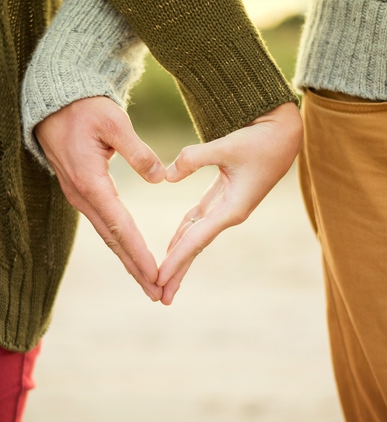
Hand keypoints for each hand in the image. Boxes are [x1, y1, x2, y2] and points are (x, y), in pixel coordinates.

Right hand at [35, 96, 164, 300]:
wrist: (54, 105)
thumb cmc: (84, 109)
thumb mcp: (113, 122)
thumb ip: (137, 151)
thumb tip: (160, 178)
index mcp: (91, 182)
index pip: (120, 225)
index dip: (139, 252)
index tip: (156, 274)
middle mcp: (83, 196)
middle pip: (113, 240)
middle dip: (135, 268)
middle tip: (156, 293)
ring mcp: (80, 197)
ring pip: (107, 235)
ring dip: (127, 260)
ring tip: (148, 282)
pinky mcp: (82, 193)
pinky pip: (103, 224)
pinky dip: (119, 243)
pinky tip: (130, 253)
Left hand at [157, 102, 302, 304]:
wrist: (283, 134)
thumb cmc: (260, 140)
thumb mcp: (227, 146)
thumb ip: (194, 159)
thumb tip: (166, 176)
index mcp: (232, 209)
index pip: (196, 240)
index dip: (176, 260)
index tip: (158, 279)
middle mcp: (228, 214)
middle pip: (195, 247)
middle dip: (177, 272)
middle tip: (159, 296)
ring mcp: (225, 208)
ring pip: (195, 237)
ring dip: (179, 256)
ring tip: (163, 278)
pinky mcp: (222, 198)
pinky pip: (198, 221)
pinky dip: (183, 234)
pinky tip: (172, 245)